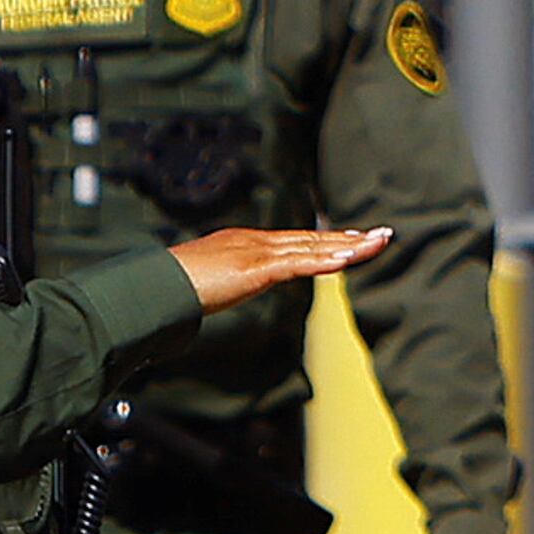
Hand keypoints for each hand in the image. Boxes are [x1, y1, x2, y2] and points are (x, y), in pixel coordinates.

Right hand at [167, 225, 391, 313]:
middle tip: (382, 235)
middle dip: (349, 238)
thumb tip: (211, 298)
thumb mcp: (204, 287)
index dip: (328, 241)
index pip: (297, 242)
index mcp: (245, 246)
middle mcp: (255, 242)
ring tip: (379, 243)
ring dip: (349, 246)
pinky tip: (349, 259)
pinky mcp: (255, 268)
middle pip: (312, 239)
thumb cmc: (169, 290)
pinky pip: (298, 263)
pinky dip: (325, 260)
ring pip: (312, 247)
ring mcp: (255, 252)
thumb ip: (216, 288)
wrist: (151, 286)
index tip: (354, 241)